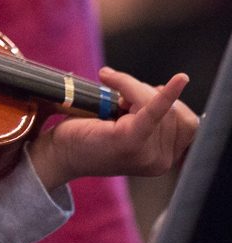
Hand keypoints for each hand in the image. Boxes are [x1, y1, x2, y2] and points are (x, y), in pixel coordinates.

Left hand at [27, 67, 197, 190]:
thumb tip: (163, 87)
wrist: (58, 155)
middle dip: (144, 92)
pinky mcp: (129, 141)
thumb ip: (148, 114)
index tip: (135, 98)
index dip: (166, 101)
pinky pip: (153, 112)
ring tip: (113, 100)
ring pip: (156, 102)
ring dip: (133, 89)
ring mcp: (147, 155)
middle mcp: (161, 162)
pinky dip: (165, 94)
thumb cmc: (87, 135)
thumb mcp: (125, 125)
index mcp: (164, 160)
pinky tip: (179, 80)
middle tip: (118, 98)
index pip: (185, 120)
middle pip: (172, 109)